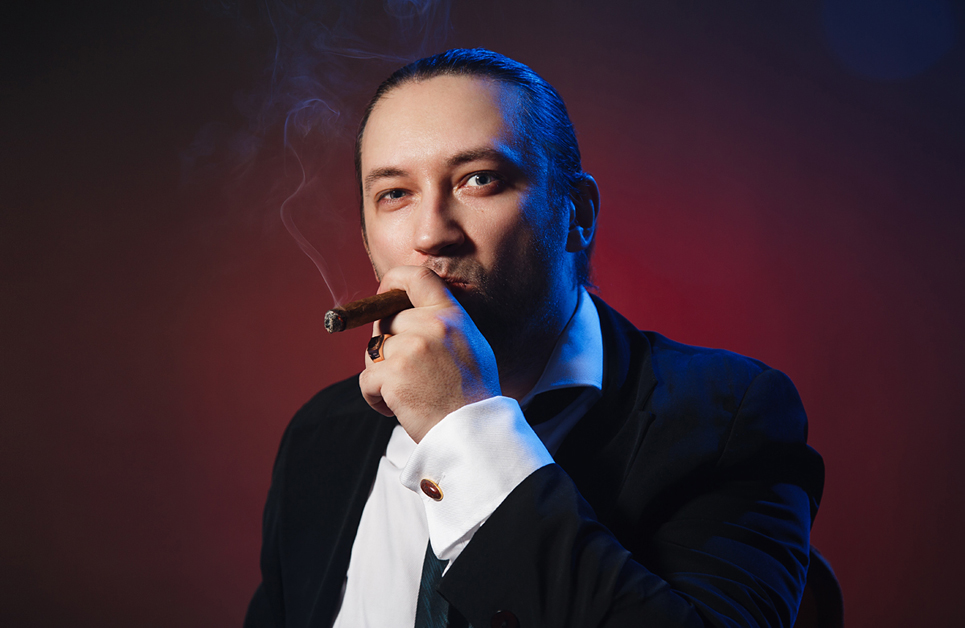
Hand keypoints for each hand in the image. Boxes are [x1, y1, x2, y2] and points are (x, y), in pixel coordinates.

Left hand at [358, 266, 500, 442]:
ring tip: (408, 394)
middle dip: (385, 346)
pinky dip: (376, 398)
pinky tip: (398, 408)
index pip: (416, 276)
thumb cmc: (472, 395)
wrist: (473, 432)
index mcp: (451, 315)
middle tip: (403, 373)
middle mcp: (431, 325)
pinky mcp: (393, 374)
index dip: (392, 280)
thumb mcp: (470, 346)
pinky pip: (366, 380)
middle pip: (386, 322)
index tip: (384, 294)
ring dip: (382, 376)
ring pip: (373, 353)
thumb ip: (442, 325)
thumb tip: (405, 314)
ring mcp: (410, 348)